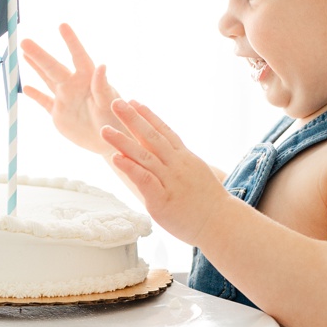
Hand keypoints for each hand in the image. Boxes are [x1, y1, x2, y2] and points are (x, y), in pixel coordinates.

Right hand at [21, 24, 120, 156]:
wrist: (111, 142)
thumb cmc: (117, 120)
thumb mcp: (111, 103)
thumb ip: (103, 86)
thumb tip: (102, 66)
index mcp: (88, 80)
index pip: (78, 56)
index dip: (71, 41)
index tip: (62, 26)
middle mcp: (74, 85)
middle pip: (53, 67)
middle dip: (39, 54)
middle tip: (24, 41)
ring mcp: (65, 99)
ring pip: (46, 79)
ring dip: (35, 67)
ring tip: (24, 53)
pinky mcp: (59, 114)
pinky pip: (43, 101)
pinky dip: (34, 95)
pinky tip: (25, 87)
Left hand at [101, 99, 232, 246]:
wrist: (221, 224)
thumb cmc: (207, 203)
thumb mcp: (195, 174)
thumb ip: (178, 163)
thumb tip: (163, 155)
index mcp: (184, 158)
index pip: (164, 132)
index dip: (148, 116)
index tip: (134, 102)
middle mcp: (177, 165)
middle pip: (152, 137)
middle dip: (133, 119)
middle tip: (115, 102)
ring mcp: (169, 181)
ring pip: (144, 156)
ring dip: (123, 141)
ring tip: (105, 130)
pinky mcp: (161, 200)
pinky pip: (144, 180)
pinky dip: (130, 168)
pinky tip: (115, 158)